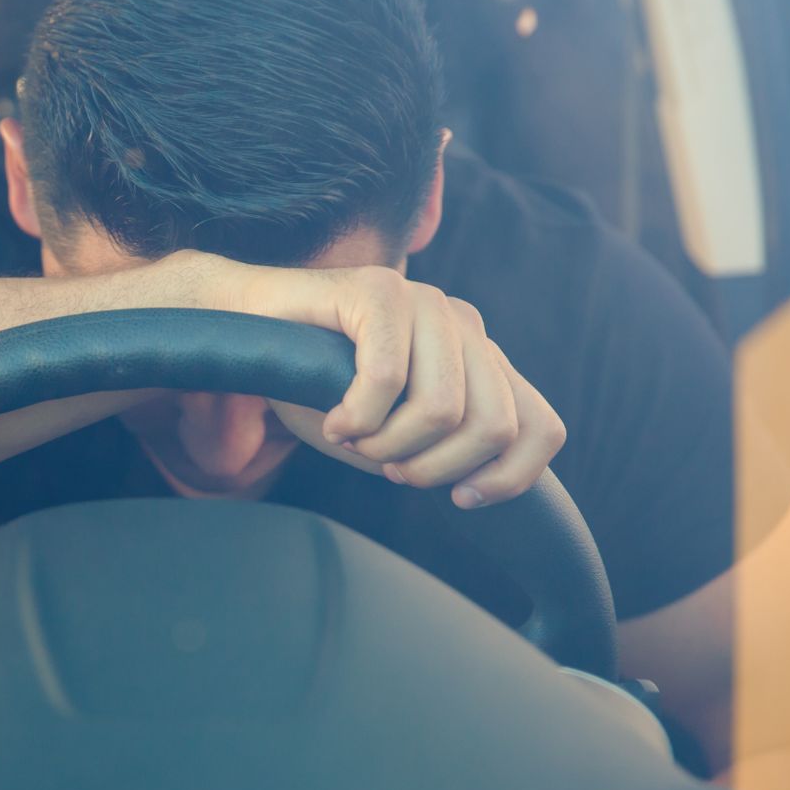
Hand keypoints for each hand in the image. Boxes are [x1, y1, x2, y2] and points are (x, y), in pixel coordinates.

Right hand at [172, 252, 566, 507]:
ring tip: (351, 437)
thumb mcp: (393, 434)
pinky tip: (332, 417)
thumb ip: (442, 452)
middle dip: (434, 468)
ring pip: (442, 408)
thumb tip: (478, 488)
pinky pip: (386, 378)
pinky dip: (356, 415)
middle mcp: (465, 325)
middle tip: (385, 467)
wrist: (248, 329)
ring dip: (388, 444)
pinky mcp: (380, 289)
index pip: (541, 427)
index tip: (458, 500)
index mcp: (481, 360)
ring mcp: (426, 302)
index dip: (509, 478)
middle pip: (494, 427)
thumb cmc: (317, 386)